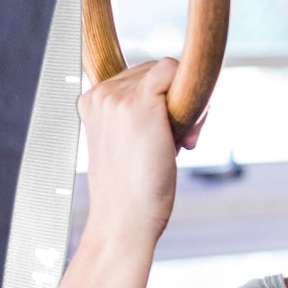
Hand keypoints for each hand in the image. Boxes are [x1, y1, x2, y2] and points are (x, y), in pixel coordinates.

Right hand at [78, 57, 193, 250]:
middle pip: (156, 71)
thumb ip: (143, 117)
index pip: (138, 76)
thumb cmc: (134, 189)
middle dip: (175, 102)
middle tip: (177, 145)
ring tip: (177, 147)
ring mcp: (117, 95)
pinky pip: (174, 70)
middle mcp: (101, 93)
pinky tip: (186, 138)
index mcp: (93, 101)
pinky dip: (195, 99)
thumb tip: (181, 98)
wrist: (125, 217)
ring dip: (188, 107)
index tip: (165, 132)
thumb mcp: (131, 143)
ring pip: (170, 73)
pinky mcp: (139, 102)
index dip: (160, 97)